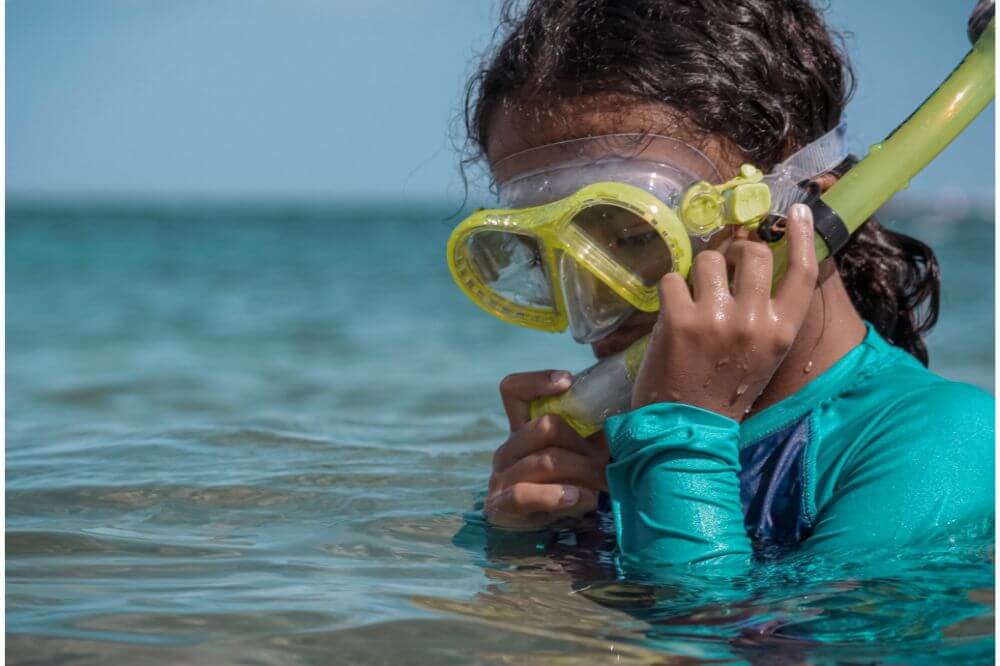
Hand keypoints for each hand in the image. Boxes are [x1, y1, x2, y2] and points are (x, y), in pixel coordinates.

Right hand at [485, 370, 608, 527]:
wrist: (558, 538)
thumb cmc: (580, 487)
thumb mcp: (589, 453)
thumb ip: (598, 429)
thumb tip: (636, 401)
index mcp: (524, 429)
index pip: (513, 390)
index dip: (536, 381)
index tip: (568, 381)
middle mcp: (509, 448)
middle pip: (544, 426)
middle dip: (583, 444)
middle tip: (608, 461)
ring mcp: (501, 476)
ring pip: (544, 460)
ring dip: (581, 471)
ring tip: (603, 484)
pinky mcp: (501, 504)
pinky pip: (523, 493)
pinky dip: (554, 495)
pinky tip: (579, 498)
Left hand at [632, 204, 818, 420]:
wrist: (688, 428)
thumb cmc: (725, 389)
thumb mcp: (762, 353)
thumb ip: (765, 312)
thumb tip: (755, 259)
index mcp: (781, 331)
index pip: (802, 271)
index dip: (803, 236)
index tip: (798, 212)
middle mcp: (754, 321)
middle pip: (753, 252)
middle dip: (734, 252)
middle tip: (722, 268)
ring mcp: (715, 319)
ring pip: (708, 259)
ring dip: (697, 273)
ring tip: (693, 299)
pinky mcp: (679, 320)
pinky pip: (672, 278)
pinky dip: (669, 290)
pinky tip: (671, 313)